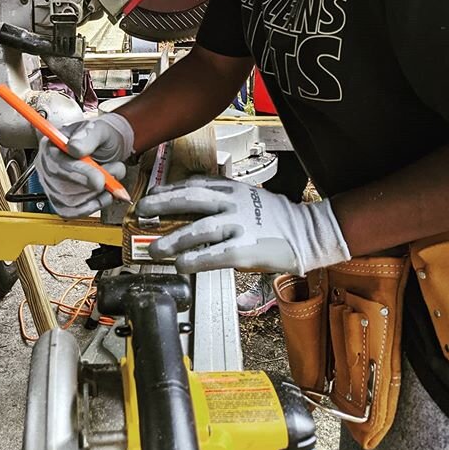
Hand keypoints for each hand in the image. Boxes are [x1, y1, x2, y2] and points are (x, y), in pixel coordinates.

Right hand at [35, 113, 133, 217]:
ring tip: (109, 178)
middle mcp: (48, 166)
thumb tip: (74, 148)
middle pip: (62, 187)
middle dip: (91, 186)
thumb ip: (89, 136)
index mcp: (52, 145)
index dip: (78, 174)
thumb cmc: (102, 136)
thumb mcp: (100, 129)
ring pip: (70, 202)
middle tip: (110, 177)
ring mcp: (53, 185)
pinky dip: (93, 206)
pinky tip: (104, 195)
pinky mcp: (62, 200)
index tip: (99, 179)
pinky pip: (73, 212)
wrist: (110, 148)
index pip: (57, 164)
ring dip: (96, 194)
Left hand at [136, 176, 349, 274]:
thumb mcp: (247, 196)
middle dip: (161, 205)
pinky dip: (195, 260)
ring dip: (173, 239)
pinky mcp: (246, 249)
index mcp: (231, 188)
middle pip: (189, 200)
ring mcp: (239, 225)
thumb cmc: (275, 217)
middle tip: (141, 212)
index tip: (151, 194)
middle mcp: (232, 203)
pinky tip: (181, 265)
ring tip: (154, 249)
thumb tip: (191, 205)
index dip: (168, 189)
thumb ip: (222, 198)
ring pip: (198, 229)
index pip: (193, 184)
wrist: (307, 232)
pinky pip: (214, 255)